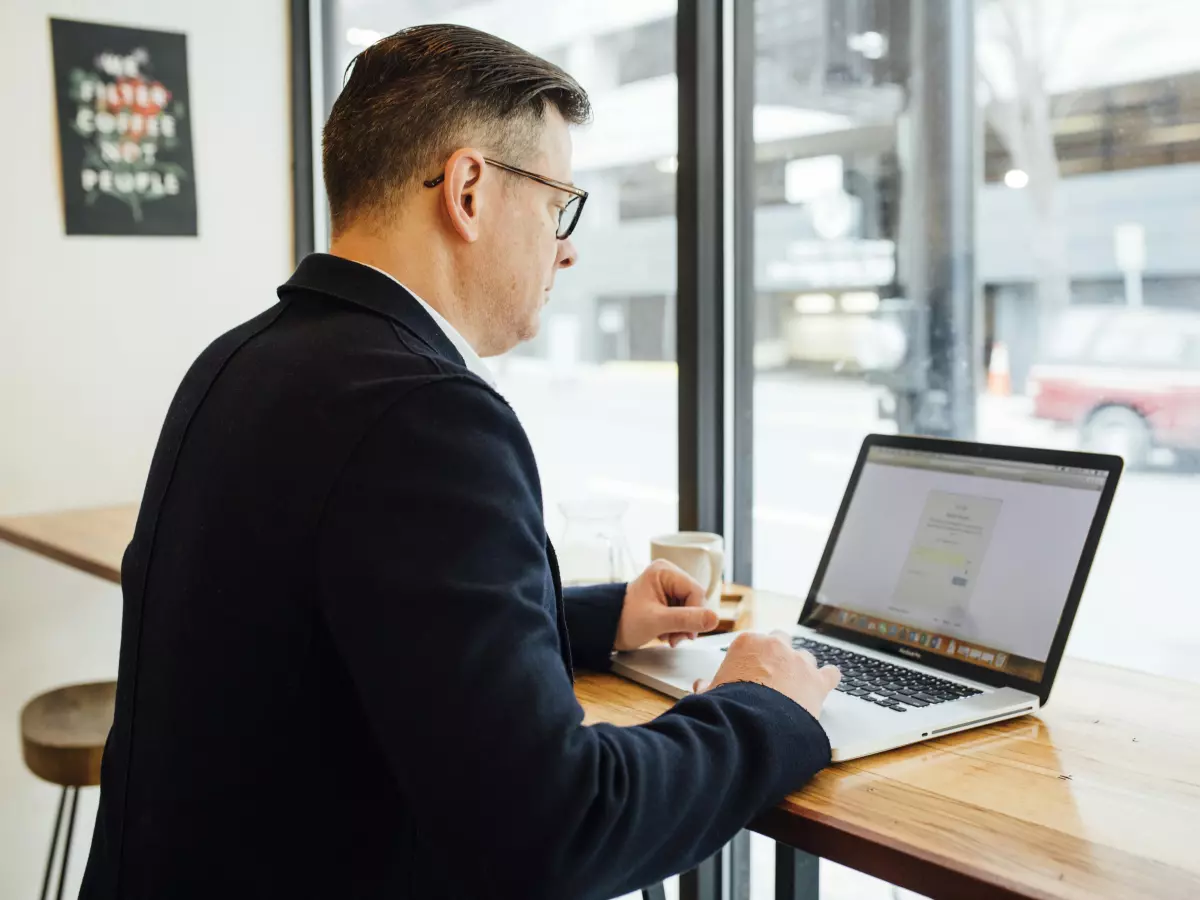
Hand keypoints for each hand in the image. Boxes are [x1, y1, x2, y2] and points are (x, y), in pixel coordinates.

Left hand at [614, 559, 720, 650]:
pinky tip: (667, 633)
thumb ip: (686, 619)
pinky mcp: (667, 598)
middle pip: (695, 600)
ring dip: (683, 627)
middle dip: (688, 622)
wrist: (608, 629)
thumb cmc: (625, 621)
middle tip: (676, 639)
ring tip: (668, 637)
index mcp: (664, 571)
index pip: (695, 591)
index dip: (696, 614)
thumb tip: (715, 619)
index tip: (688, 634)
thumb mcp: (657, 621)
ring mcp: (668, 586)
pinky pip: (684, 612)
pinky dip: (678, 626)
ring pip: (691, 608)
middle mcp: (668, 574)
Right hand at [693, 631, 840, 719]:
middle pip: (782, 641)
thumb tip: (700, 686)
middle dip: (779, 656)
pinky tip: (824, 685)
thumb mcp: (711, 693)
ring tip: (796, 687)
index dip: (753, 658)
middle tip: (773, 675)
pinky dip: (828, 679)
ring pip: (805, 657)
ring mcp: (799, 661)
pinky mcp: (817, 681)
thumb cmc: (729, 706)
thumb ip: (708, 685)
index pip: (754, 642)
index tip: (751, 670)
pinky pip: (831, 673)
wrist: (753, 723)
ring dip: (802, 669)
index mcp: (748, 642)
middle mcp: (776, 645)